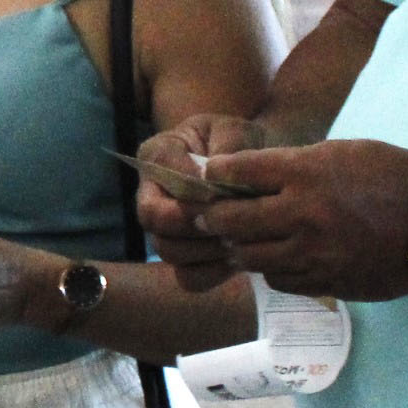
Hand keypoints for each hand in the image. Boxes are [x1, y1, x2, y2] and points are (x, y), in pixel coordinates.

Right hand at [133, 114, 273, 284]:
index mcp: (158, 155)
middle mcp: (152, 194)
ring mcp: (166, 230)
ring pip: (169, 252)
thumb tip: (213, 177)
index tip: (222, 189)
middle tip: (232, 220)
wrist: (255, 167)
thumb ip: (227, 144)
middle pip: (154, 220)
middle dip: (195, 222)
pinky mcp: (186, 258)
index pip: (158, 171)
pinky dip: (213, 273)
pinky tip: (237, 259)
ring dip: (206, 248)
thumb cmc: (239, 143)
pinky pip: (190, 278)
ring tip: (237, 238)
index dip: (189, 185)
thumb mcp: (235, 129)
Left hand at [164, 139, 407, 302]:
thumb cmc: (392, 174)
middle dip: (211, 218)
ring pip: (249, 257)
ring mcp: (314, 253)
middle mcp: (303, 214)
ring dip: (239, 248)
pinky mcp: (328, 281)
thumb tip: (247, 175)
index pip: (237, 172)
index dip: (215, 175)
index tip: (207, 177)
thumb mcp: (340, 152)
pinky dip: (271, 269)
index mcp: (305, 173)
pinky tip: (277, 258)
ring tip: (238, 241)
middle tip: (206, 216)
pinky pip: (280, 280)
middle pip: (230, 221)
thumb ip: (293, 164)